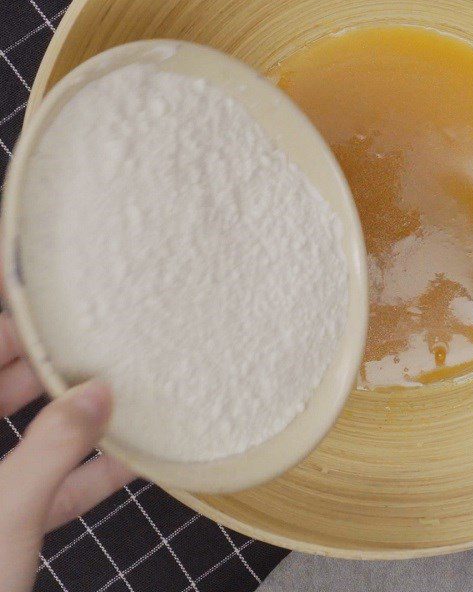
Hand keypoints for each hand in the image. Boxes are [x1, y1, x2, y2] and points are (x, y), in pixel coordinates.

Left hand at [0, 304, 132, 590]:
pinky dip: (78, 476)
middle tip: (90, 332)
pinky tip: (128, 462)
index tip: (33, 288)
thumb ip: (53, 449)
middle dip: (42, 363)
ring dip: (69, 420)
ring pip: (18, 439)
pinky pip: (37, 488)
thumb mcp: (2, 517)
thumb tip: (99, 394)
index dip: (2, 322)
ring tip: (117, 389)